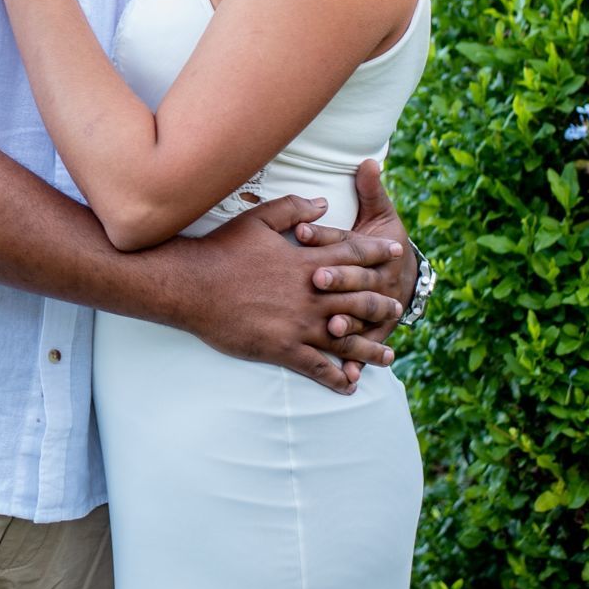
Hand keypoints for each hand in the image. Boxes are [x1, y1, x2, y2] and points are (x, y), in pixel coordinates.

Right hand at [154, 193, 405, 394]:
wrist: (191, 285)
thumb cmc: (221, 249)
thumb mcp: (257, 219)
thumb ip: (293, 209)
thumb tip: (323, 202)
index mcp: (306, 261)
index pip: (353, 255)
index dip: (377, 253)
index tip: (397, 253)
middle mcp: (310, 294)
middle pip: (359, 299)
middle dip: (382, 304)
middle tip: (397, 308)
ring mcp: (299, 323)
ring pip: (346, 339)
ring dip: (370, 349)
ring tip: (388, 356)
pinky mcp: (283, 348)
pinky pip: (317, 367)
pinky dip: (336, 378)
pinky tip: (348, 386)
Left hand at [296, 160, 417, 346]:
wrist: (408, 276)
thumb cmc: (383, 242)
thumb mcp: (379, 214)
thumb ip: (370, 190)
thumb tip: (369, 160)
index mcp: (371, 250)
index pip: (346, 242)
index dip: (324, 236)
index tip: (301, 231)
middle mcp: (375, 280)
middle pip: (355, 280)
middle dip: (339, 279)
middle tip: (316, 279)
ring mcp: (376, 309)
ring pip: (363, 317)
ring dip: (350, 323)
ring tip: (332, 328)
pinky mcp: (374, 333)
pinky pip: (365, 350)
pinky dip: (358, 362)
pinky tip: (347, 375)